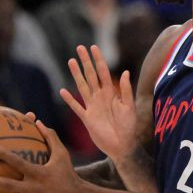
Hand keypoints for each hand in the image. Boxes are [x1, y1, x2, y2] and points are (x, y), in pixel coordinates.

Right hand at [60, 45, 136, 159]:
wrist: (122, 145)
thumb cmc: (129, 126)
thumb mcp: (130, 107)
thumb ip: (126, 90)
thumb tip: (125, 72)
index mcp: (111, 93)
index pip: (103, 72)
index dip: (98, 60)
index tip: (93, 47)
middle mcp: (100, 97)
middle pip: (91, 75)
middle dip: (86, 62)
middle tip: (79, 48)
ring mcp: (92, 106)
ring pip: (82, 86)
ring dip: (76, 74)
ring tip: (71, 61)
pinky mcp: (87, 118)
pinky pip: (76, 107)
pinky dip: (69, 100)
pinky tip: (63, 91)